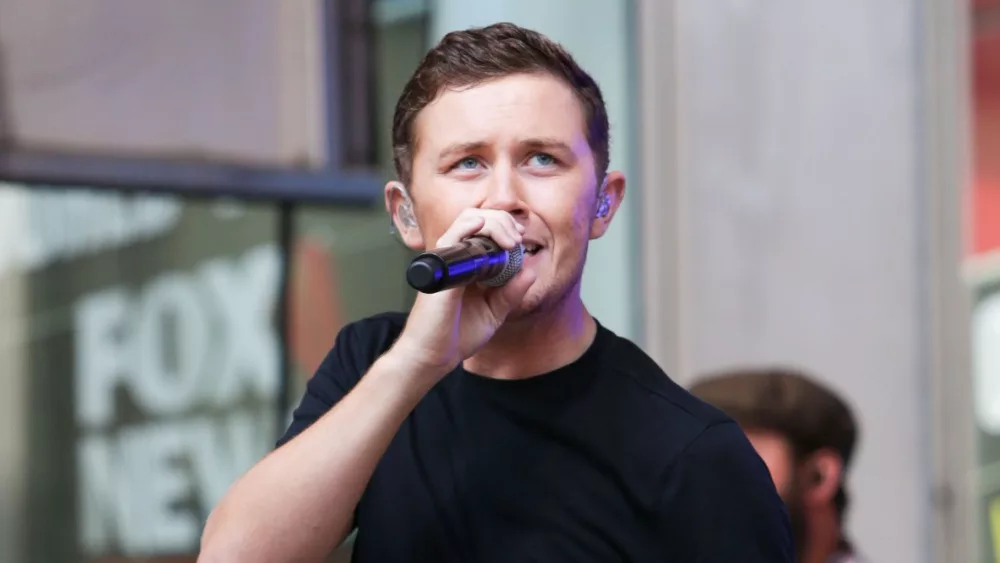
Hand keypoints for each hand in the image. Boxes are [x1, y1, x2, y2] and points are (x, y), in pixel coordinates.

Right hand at [391, 208, 536, 378]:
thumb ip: (511, 292)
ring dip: (492, 222)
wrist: (433, 356)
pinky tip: (482, 228)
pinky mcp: (441, 269)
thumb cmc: (456, 336)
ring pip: (467, 221)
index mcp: (467, 266)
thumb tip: (529, 270)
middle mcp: (455, 259)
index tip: (519, 238)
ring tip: (509, 239)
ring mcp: (446, 262)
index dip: (504, 227)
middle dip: (502, 221)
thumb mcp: (494, 312)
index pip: (484, 230)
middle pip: (477, 219)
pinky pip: (451, 238)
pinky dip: (468, 227)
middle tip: (516, 238)